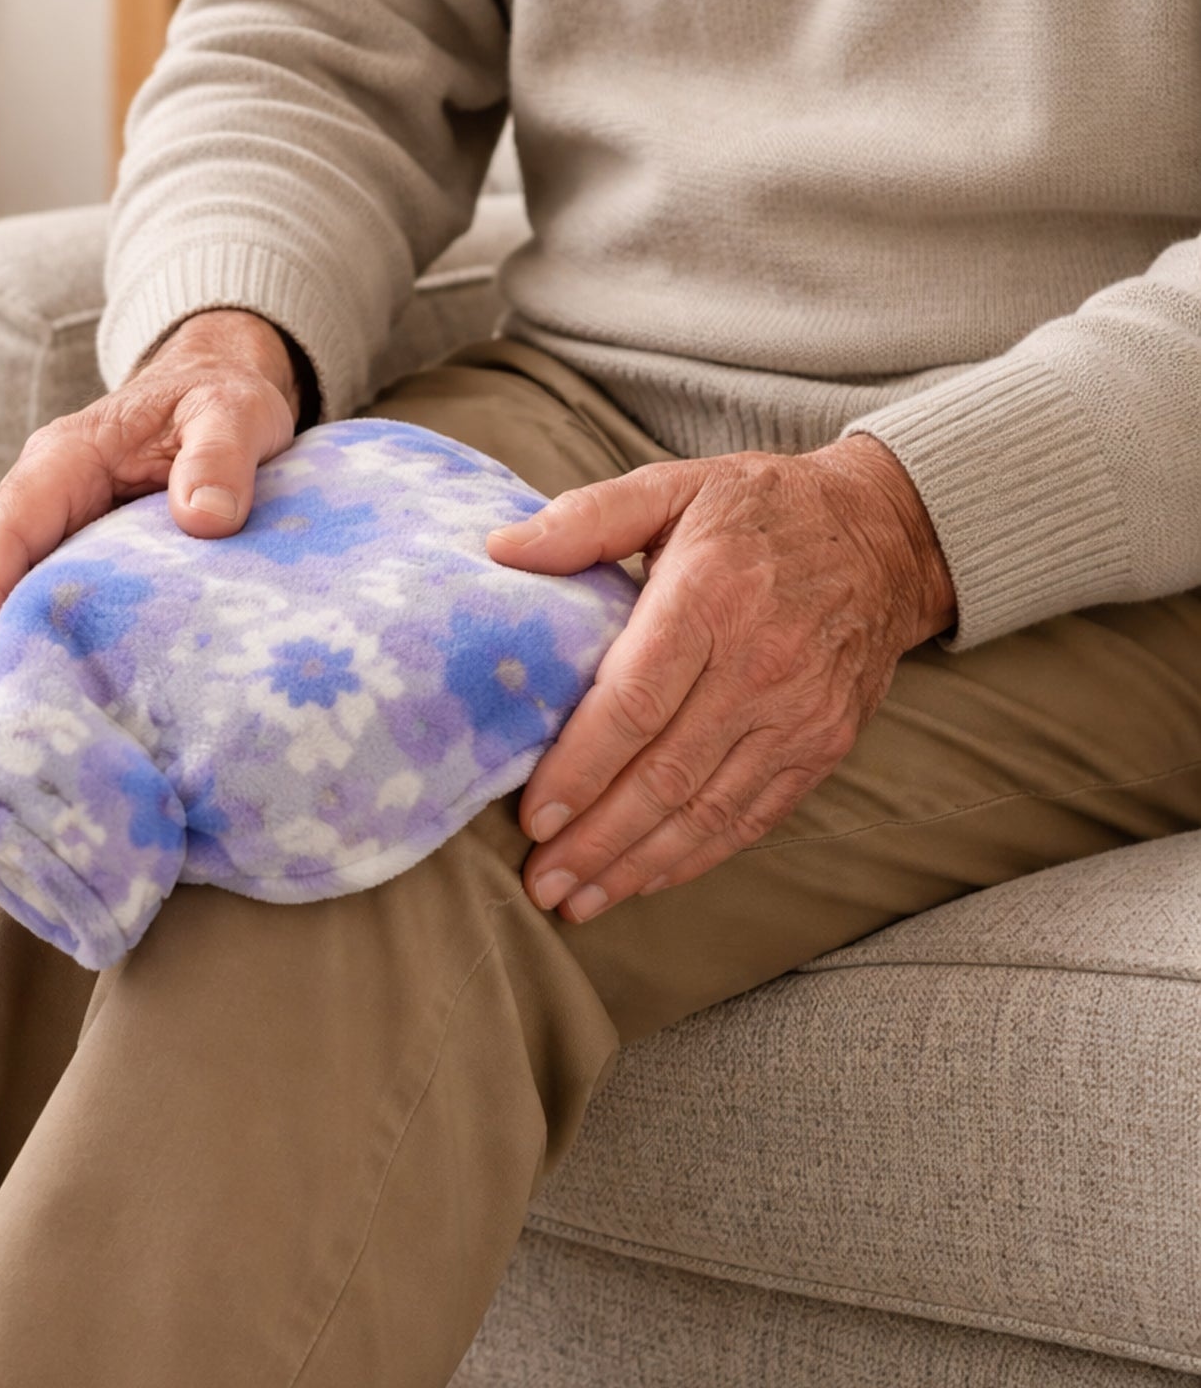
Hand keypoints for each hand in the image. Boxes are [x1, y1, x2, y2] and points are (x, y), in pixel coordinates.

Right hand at [0, 309, 303, 709]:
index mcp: (66, 460)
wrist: (223, 388)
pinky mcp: (69, 555)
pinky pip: (25, 603)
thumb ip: (222, 458)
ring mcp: (50, 527)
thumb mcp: (235, 415)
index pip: (8, 533)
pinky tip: (13, 706)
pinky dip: (7, 651)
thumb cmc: (225, 401)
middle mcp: (41, 495)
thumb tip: (205, 516)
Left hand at [485, 435, 955, 920]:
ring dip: (636, 865)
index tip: (533, 817)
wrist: (885, 536)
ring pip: (706, 812)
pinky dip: (693, 858)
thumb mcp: (675, 485)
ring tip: (577, 902)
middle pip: (665, 775)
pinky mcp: (822, 746)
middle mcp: (760, 667)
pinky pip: (751, 817)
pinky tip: (644, 880)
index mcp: (711, 599)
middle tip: (541, 882)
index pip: (634, 704)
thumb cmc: (762, 510)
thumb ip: (586, 518)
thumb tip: (500, 550)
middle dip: (595, 841)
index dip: (580, 769)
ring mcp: (798, 716)